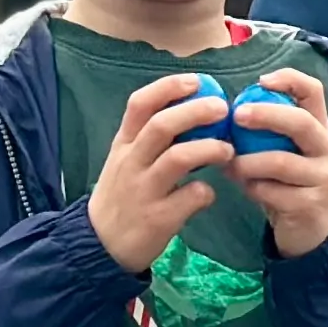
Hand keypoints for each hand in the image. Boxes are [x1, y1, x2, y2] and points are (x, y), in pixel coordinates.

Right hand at [86, 73, 232, 271]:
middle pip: (162, 125)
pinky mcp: (158, 218)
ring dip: (209, 148)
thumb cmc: (121, 196)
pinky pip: (190, 197)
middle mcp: (131, 162)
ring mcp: (144, 190)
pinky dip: (206, 192)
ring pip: (178, 158)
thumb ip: (150, 138)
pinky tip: (208, 194)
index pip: (140, 104)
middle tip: (222, 108)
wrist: (99, 245)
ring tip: (227, 151)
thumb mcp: (125, 160)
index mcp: (124, 144)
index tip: (197, 81)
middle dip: (195, 111)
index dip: (169, 87)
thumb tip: (193, 111)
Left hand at [227, 68, 327, 257]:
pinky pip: (273, 192)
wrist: (312, 231)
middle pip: (301, 122)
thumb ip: (263, 134)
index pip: (314, 92)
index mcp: (319, 128)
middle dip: (266, 115)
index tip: (261, 81)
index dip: (289, 79)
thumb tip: (219, 115)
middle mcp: (326, 149)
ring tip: (229, 165)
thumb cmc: (290, 184)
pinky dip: (252, 188)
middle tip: (237, 115)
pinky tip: (245, 188)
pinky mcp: (310, 205)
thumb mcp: (284, 152)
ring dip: (248, 162)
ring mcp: (322, 178)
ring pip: (280, 162)